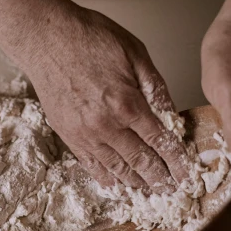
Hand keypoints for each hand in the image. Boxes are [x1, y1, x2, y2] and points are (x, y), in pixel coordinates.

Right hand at [16, 5, 194, 192]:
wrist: (44, 38)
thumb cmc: (89, 38)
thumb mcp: (135, 53)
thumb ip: (156, 87)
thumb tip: (172, 115)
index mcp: (126, 103)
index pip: (159, 141)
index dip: (176, 161)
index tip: (186, 173)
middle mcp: (105, 125)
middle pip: (140, 161)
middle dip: (160, 178)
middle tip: (173, 190)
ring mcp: (84, 134)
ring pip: (116, 168)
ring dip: (136, 183)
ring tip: (151, 192)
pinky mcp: (68, 136)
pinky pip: (91, 165)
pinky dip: (107, 178)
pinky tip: (118, 185)